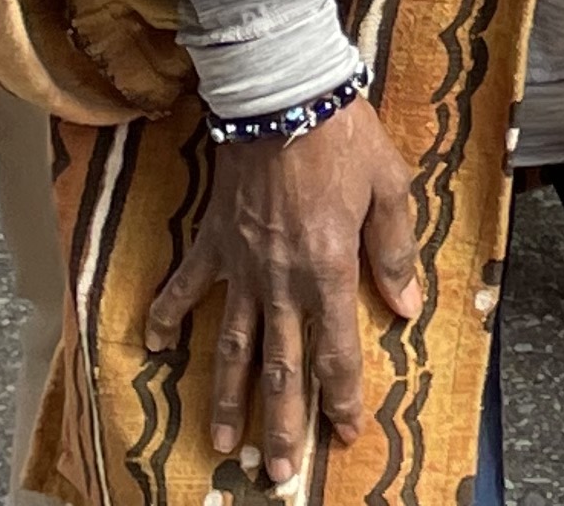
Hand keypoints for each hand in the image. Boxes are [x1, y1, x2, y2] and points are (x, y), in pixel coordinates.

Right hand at [145, 95, 425, 487]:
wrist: (284, 95)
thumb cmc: (344, 137)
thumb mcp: (390, 189)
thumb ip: (395, 251)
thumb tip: (406, 305)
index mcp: (330, 269)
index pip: (337, 351)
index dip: (343, 397)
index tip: (346, 432)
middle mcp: (281, 280)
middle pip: (281, 367)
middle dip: (283, 424)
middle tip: (280, 474)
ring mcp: (241, 266)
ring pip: (233, 347)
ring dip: (228, 399)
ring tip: (224, 445)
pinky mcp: (213, 243)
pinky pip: (185, 289)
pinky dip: (166, 318)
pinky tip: (157, 351)